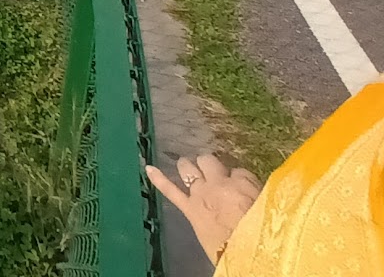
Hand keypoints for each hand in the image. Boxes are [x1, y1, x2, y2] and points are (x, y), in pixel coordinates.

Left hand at [146, 154, 261, 262]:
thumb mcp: (266, 209)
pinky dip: (159, 180)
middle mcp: (217, 184)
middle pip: (209, 161)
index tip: (241, 186)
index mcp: (241, 184)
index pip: (239, 171)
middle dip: (211, 165)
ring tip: (189, 167)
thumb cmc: (261, 233)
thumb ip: (257, 195)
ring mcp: (200, 195)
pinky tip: (148, 169)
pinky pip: (171, 191)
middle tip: (215, 174)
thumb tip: (252, 191)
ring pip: (189, 169)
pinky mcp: (189, 209)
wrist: (244, 255)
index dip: (239, 178)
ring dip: (189, 167)